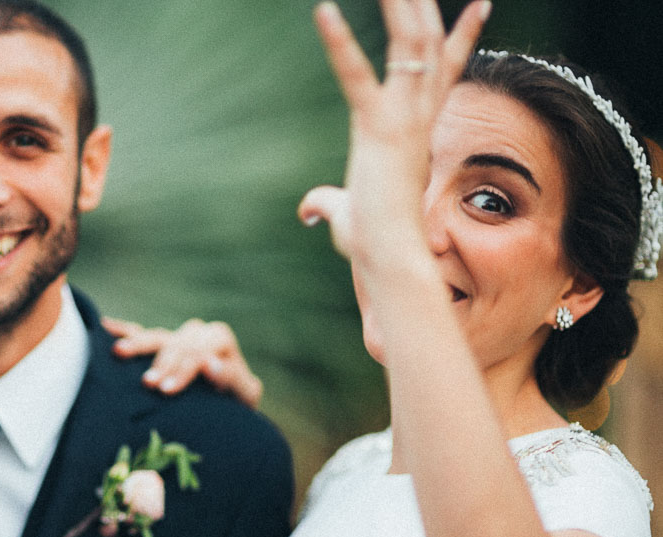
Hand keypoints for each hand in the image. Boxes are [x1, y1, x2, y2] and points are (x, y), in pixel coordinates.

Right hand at [104, 316, 263, 408]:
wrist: (228, 408)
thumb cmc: (237, 403)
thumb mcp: (244, 394)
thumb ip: (232, 378)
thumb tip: (210, 363)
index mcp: (218, 339)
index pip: (199, 349)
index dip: (183, 369)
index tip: (167, 390)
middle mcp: (197, 333)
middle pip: (176, 343)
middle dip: (162, 363)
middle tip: (149, 385)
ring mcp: (176, 337)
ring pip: (156, 336)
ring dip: (138, 345)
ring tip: (119, 353)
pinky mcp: (160, 345)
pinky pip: (140, 333)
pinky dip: (123, 330)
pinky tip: (105, 326)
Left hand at [298, 0, 489, 275]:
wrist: (390, 258)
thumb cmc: (372, 241)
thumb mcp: (344, 213)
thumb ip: (325, 203)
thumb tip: (306, 210)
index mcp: (416, 126)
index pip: (447, 69)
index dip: (464, 35)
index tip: (482, 3)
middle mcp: (417, 114)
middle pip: (427, 40)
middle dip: (421, 3)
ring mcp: (401, 117)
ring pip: (408, 42)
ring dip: (398, 3)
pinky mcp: (376, 126)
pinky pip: (355, 76)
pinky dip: (339, 43)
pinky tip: (322, 11)